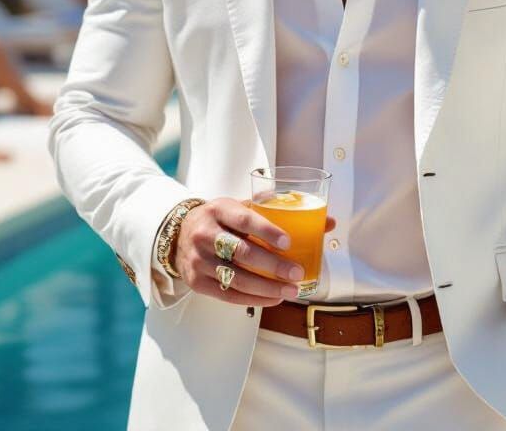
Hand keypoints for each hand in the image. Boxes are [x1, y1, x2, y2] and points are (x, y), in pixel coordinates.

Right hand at [173, 196, 335, 306]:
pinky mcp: (197, 281)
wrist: (179, 233)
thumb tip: (326, 222)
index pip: (244, 219)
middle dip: (273, 265)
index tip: (288, 242)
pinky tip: (273, 299)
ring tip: (291, 291)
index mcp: (219, 209)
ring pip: (236, 278)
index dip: (266, 231)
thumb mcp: (240, 207)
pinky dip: (253, 299)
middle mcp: (206, 234)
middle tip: (297, 273)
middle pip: (242, 253)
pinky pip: (227, 294)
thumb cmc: (220, 219)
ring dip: (266, 288)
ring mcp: (199, 260)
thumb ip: (277, 212)